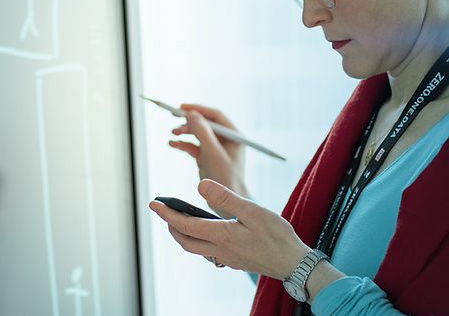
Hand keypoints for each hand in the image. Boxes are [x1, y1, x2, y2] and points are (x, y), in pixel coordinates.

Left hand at [149, 179, 307, 279]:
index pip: (185, 224)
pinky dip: (200, 240)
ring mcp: (227, 258)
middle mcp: (220, 249)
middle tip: (163, 211)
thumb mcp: (252, 210)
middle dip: (171, 225)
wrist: (294, 263)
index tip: (154, 203)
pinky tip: (208, 232)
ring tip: (180, 219)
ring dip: (183, 234)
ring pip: (196, 248)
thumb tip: (200, 185)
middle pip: (185, 240)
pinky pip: (209, 252)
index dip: (167, 213)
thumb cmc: (277, 236)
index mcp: (221, 235)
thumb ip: (225, 197)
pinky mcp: (235, 260)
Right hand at [169, 104, 247, 213]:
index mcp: (234, 135)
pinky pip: (193, 145)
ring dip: (184, 132)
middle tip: (173, 116)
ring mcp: (215, 148)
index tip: (183, 107)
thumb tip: (192, 114)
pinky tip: (173, 144)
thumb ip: (203, 133)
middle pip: (204, 122)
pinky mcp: (206, 157)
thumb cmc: (227, 180)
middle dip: (189, 121)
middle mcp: (225, 140)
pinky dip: (183, 143)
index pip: (215, 115)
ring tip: (173, 133)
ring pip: (197, 133)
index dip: (199, 109)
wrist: (227, 204)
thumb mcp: (214, 154)